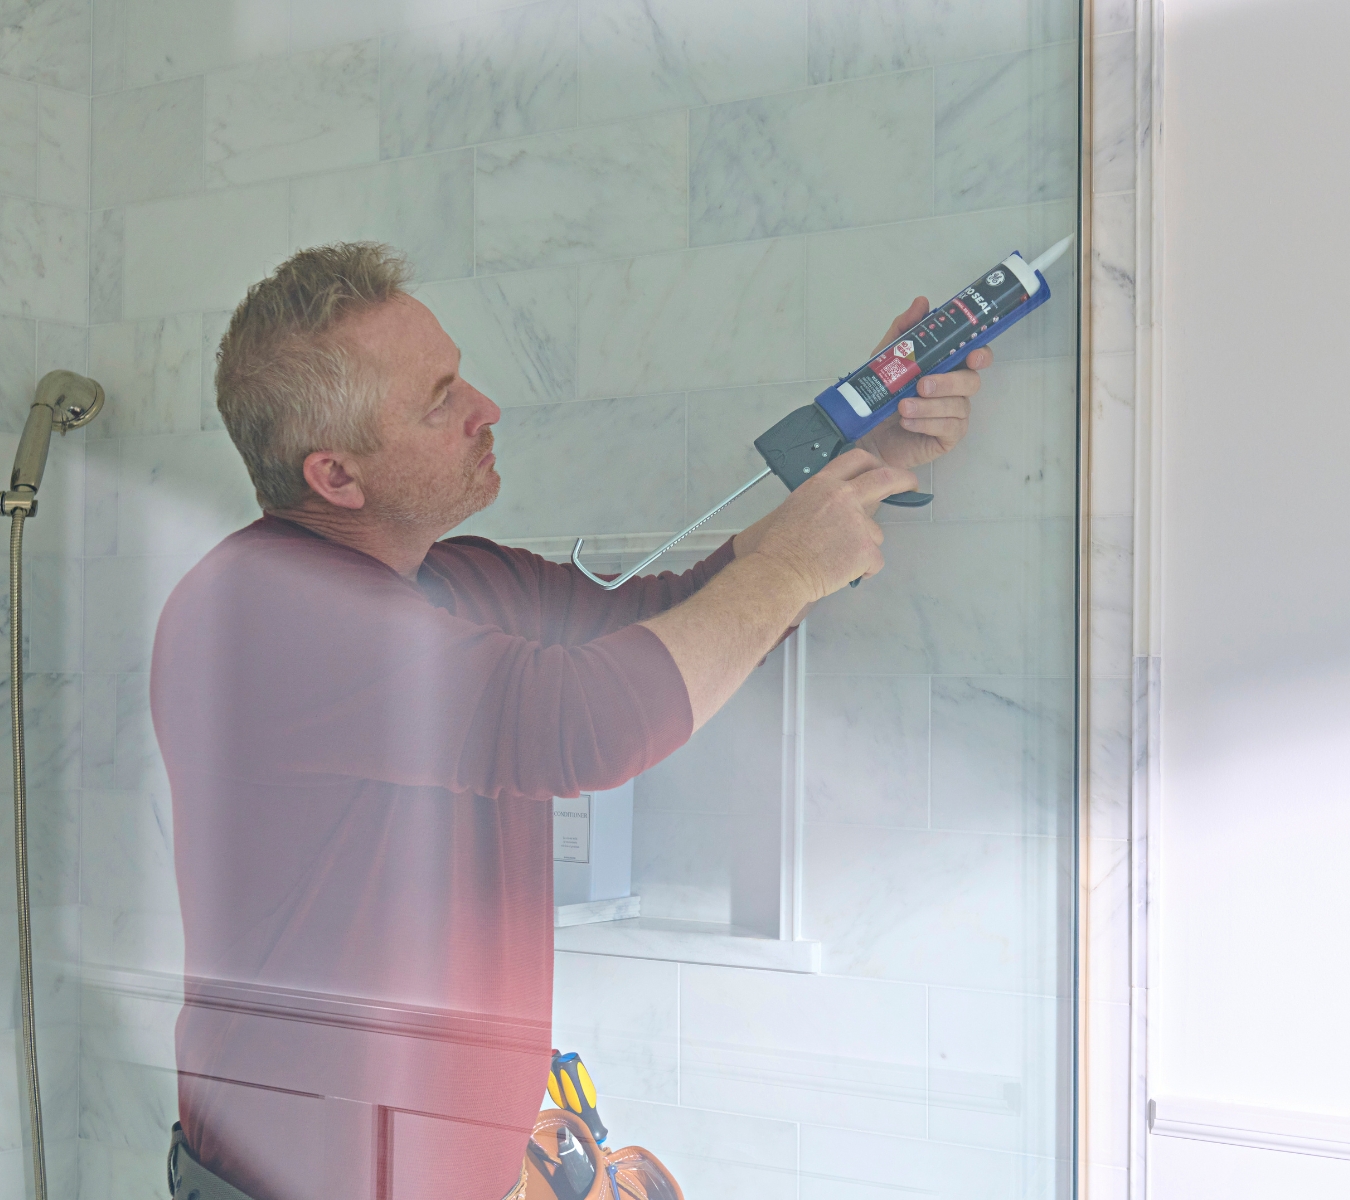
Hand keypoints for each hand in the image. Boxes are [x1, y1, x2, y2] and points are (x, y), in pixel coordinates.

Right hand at [749, 448, 916, 599]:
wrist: (780, 570)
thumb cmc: (778, 546)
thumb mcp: (795, 507)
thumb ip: (820, 500)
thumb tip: (835, 509)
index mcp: (823, 484)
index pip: (856, 460)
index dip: (874, 463)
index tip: (883, 468)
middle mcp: (844, 497)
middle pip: (885, 478)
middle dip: (903, 479)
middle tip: (910, 484)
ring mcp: (858, 522)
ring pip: (876, 533)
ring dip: (864, 546)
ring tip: (838, 559)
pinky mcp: (866, 549)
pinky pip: (875, 561)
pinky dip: (864, 570)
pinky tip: (843, 573)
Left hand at [854, 297, 992, 469]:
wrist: (864, 434)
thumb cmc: (880, 396)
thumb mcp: (885, 359)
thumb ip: (903, 331)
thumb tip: (921, 302)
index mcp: (947, 368)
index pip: (975, 357)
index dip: (980, 355)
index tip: (972, 356)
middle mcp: (956, 390)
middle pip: (971, 382)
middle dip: (947, 383)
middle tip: (922, 385)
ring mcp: (954, 415)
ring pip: (958, 407)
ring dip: (929, 406)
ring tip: (902, 407)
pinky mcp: (947, 439)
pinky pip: (949, 429)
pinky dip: (926, 423)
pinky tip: (907, 423)